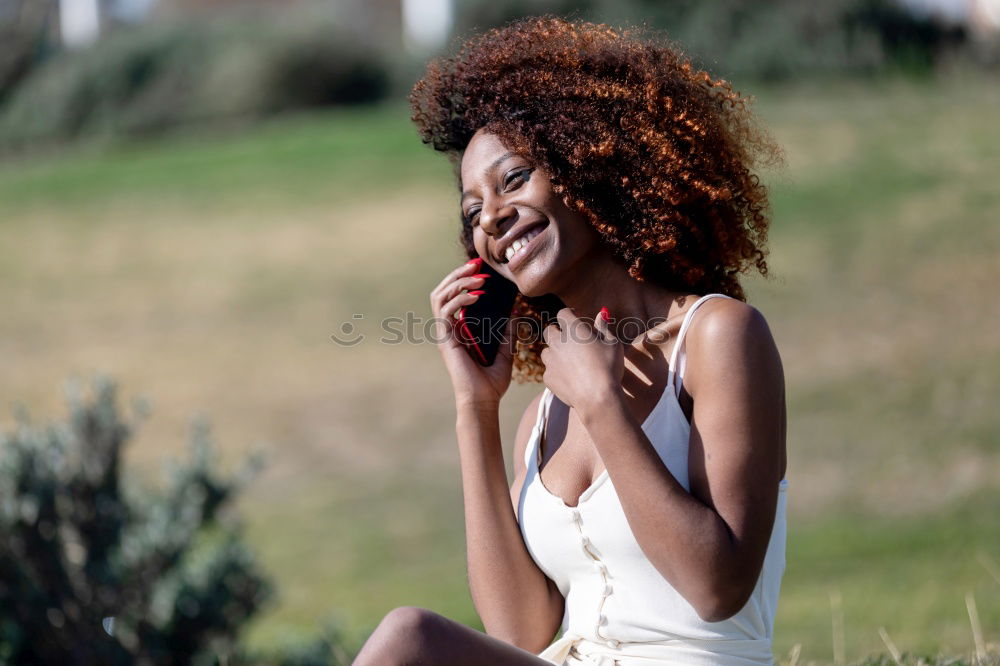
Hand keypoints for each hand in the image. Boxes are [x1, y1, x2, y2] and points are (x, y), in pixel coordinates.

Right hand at [429, 259, 516, 407]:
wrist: (484, 401)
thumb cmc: (492, 382)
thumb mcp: (505, 352)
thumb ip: (507, 332)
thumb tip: (514, 312)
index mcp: (460, 330)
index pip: (454, 296)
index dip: (464, 279)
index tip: (481, 268)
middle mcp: (449, 329)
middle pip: (443, 291)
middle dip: (459, 274)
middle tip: (477, 264)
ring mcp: (445, 333)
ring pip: (440, 296)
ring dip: (457, 282)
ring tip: (477, 277)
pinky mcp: (446, 339)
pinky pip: (445, 310)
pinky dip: (459, 299)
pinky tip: (476, 296)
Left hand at [540, 307, 623, 413]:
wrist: (597, 397)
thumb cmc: (609, 367)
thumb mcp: (612, 343)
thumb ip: (603, 327)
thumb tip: (602, 313)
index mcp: (573, 329)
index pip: (563, 313)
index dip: (570, 314)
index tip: (578, 318)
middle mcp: (558, 342)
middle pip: (549, 331)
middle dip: (557, 332)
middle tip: (570, 339)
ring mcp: (551, 361)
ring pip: (546, 351)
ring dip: (555, 352)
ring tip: (569, 360)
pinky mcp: (548, 377)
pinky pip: (549, 370)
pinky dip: (556, 371)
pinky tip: (569, 377)